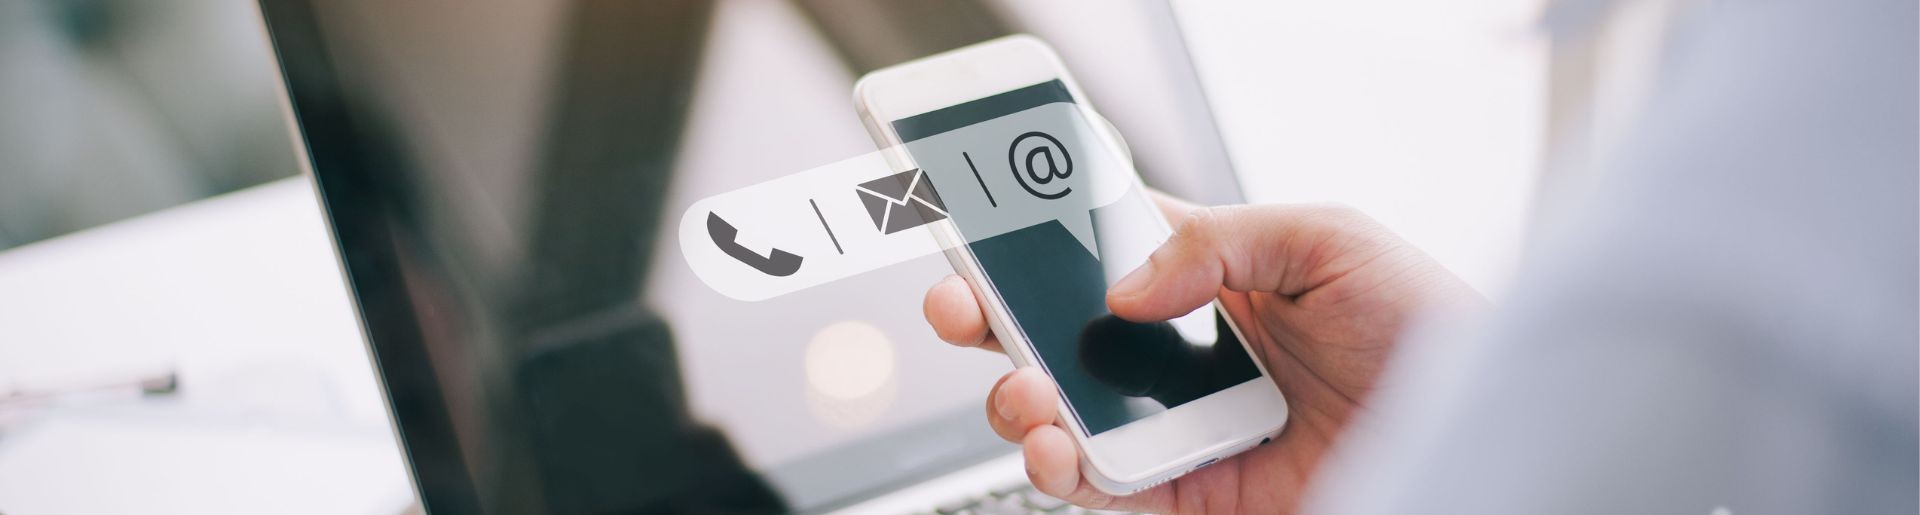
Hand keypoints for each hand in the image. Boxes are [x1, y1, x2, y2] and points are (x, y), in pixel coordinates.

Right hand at [923, 194, 1479, 513]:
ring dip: (1019, 400)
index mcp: (1210, 276)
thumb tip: (1122, 286)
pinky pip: (1103, 488)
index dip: (1035, 240)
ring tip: (1025, 392)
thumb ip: (1217, 242)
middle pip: (1059, 334)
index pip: (1098, 249)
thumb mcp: (1329, 240)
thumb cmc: (1428, 327)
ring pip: (1063, 415)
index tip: (986, 231)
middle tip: (965, 307)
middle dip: (995, 320)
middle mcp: (1183, 353)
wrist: (1482, 431)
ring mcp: (1181, 427)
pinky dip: (1063, 468)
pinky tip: (1058, 442)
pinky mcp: (1191, 498)